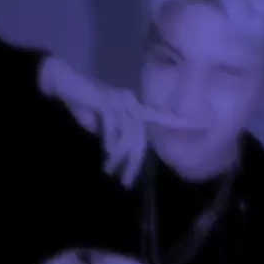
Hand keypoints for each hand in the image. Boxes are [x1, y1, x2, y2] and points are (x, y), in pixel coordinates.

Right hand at [39, 56, 193, 187]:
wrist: (62, 82)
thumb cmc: (81, 103)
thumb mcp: (100, 124)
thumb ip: (111, 135)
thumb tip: (115, 150)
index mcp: (134, 108)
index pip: (160, 118)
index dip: (178, 122)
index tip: (201, 124)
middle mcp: (131, 102)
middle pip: (140, 137)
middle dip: (134, 162)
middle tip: (125, 181)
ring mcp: (120, 100)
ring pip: (128, 135)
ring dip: (119, 156)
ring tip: (110, 170)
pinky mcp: (106, 100)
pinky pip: (114, 127)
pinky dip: (111, 142)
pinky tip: (108, 154)